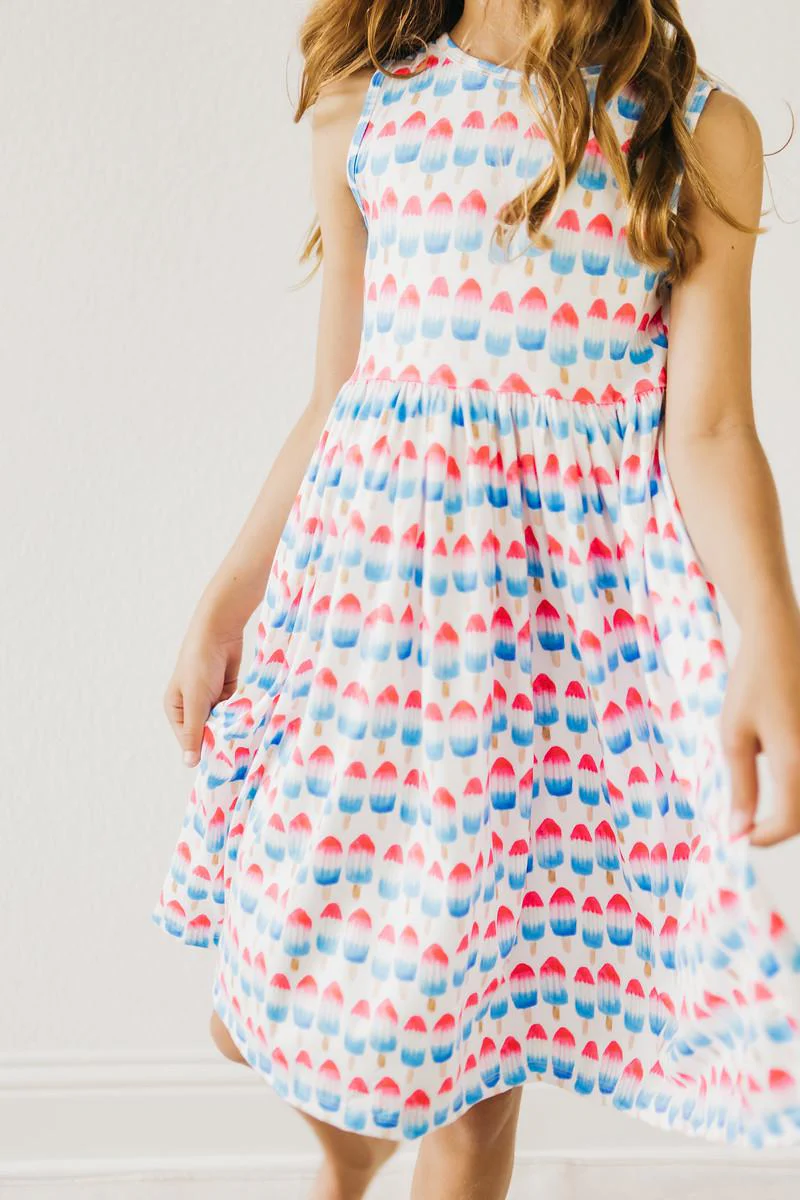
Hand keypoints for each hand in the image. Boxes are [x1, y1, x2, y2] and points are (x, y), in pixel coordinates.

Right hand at [163, 605, 243, 768]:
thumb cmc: (200, 663)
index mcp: (177, 710)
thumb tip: (189, 764)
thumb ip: (194, 731)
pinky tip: (251, 721)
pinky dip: (241, 714)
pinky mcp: (227, 691)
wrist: (219, 631)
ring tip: (246, 735)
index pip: (189, 740)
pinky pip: (234, 710)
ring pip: (223, 722)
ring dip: (233, 725)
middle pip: (207, 732)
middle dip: (221, 737)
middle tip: (238, 750)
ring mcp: (210, 699)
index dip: (204, 749)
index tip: (223, 760)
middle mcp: (192, 707)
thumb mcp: (196, 700)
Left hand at [721, 599, 799, 846]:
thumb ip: (741, 786)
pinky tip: (784, 775)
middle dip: (781, 826)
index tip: (741, 837)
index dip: (763, 837)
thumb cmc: (752, 683)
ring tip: (763, 803)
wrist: (779, 640)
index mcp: (795, 761)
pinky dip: (799, 785)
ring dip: (794, 808)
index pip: (789, 823)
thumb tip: (739, 829)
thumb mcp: (735, 735)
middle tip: (750, 823)